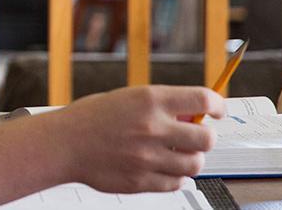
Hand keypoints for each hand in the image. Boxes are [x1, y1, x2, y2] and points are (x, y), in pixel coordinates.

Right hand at [48, 85, 223, 193]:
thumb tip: (194, 116)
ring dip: (191, 159)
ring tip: (176, 154)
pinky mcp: (141, 181)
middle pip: (206, 138)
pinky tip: (161, 167)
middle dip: (205, 137)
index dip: (217, 105)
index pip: (203, 100)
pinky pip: (176, 183)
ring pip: (195, 164)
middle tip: (195, 137)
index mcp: (150, 100)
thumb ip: (162, 107)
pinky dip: (175, 177)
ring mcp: (148, 157)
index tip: (216, 110)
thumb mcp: (129, 99)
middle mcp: (153, 128)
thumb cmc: (91, 118)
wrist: (63, 143)